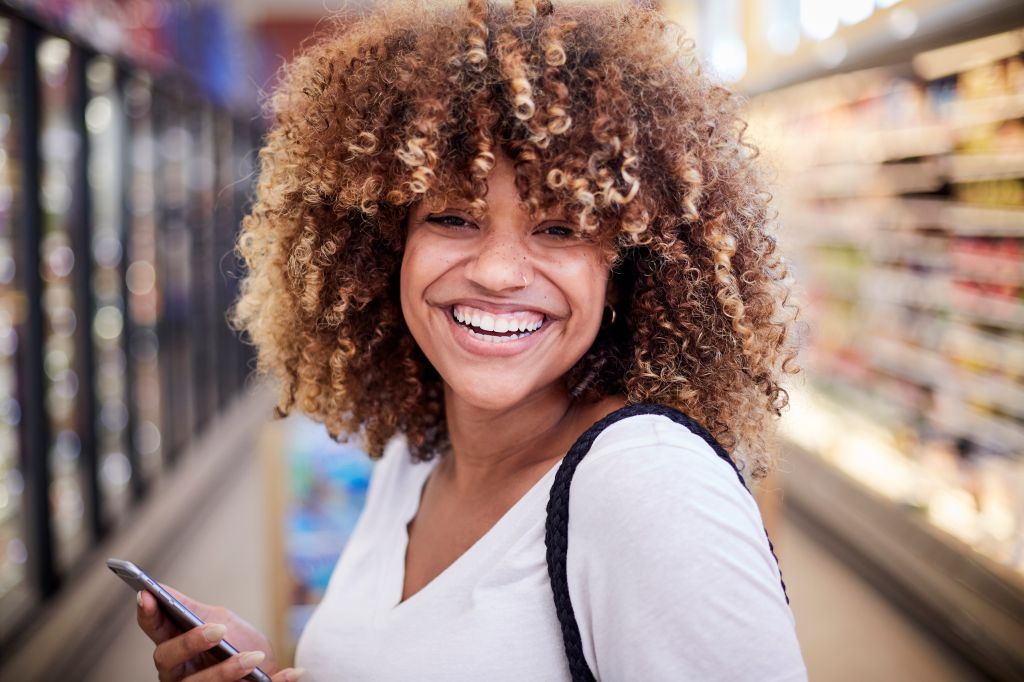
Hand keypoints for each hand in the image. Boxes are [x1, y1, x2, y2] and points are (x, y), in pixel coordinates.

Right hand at [136, 584, 303, 680]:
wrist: (266, 669)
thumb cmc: (238, 643)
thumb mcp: (220, 621)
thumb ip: (195, 611)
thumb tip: (163, 590)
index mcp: (173, 647)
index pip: (153, 629)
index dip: (147, 614)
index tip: (147, 594)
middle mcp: (177, 673)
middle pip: (168, 659)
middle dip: (190, 643)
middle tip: (218, 630)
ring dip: (228, 671)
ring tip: (254, 658)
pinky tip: (294, 673)